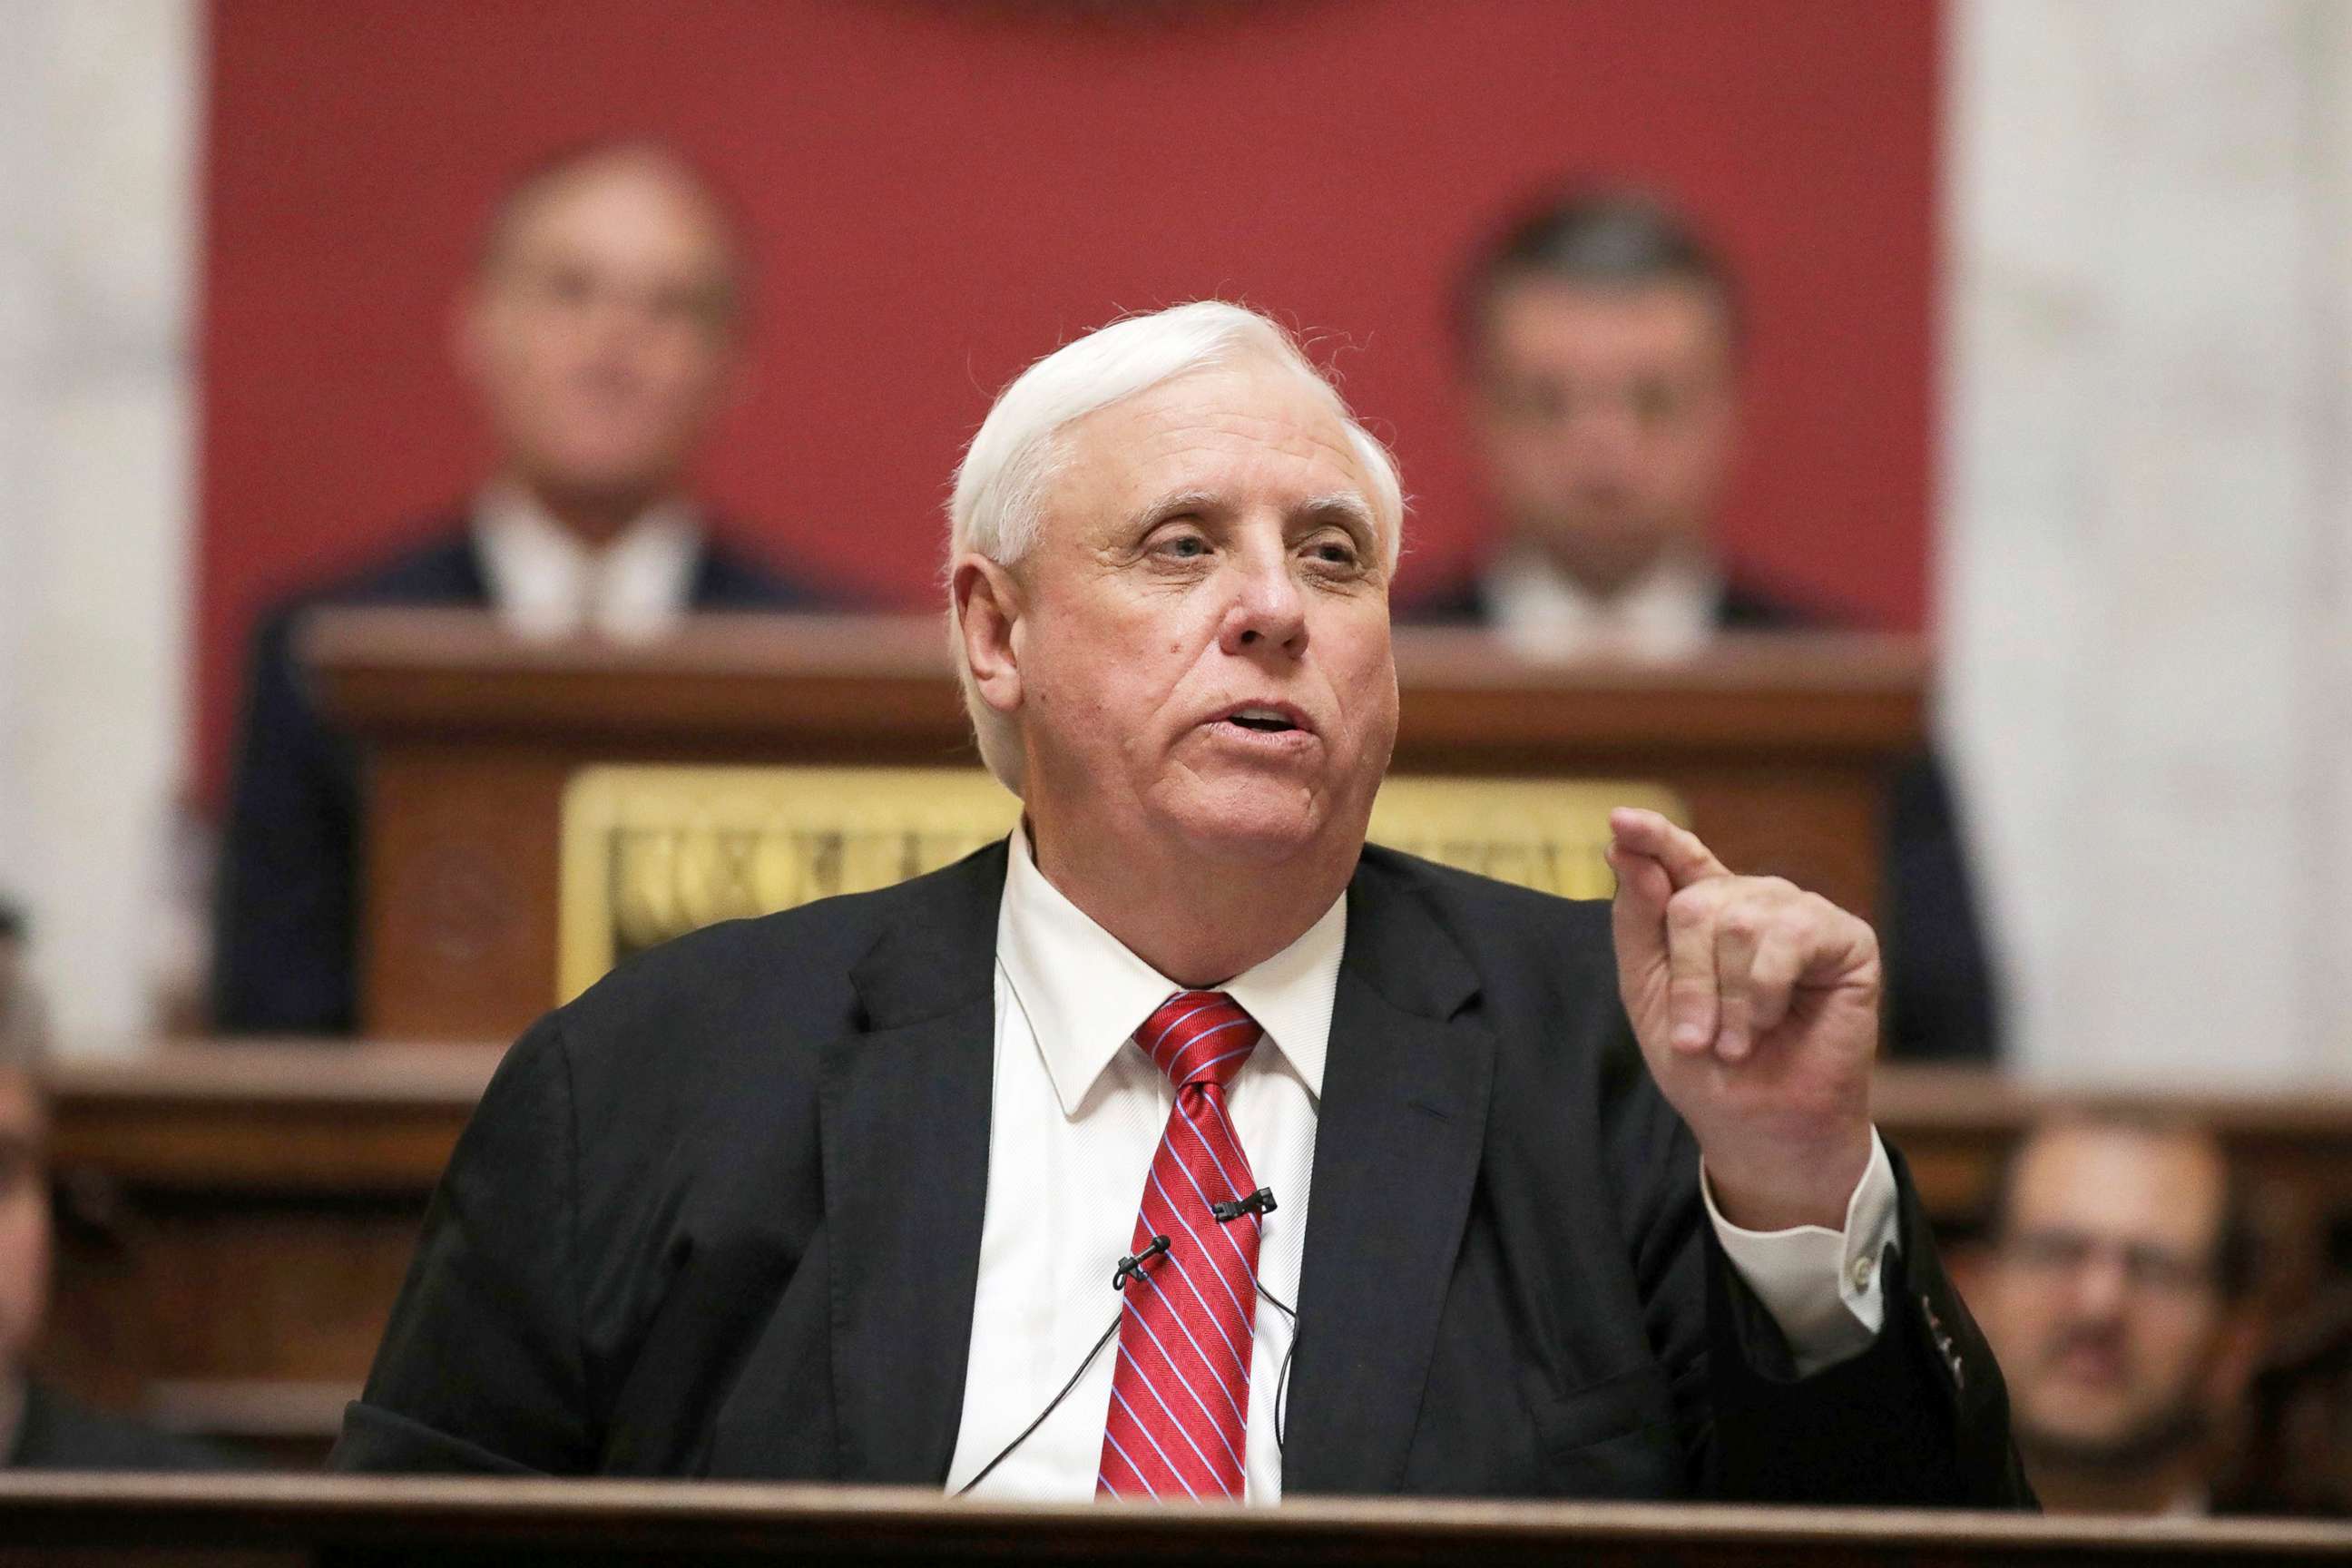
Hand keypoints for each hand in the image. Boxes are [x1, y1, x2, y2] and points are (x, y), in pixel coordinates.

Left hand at [1605, 808, 1878, 1231]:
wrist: (1760, 1126)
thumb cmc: (1706, 1065)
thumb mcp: (1650, 993)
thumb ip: (1637, 921)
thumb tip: (1624, 849)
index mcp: (1705, 910)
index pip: (1676, 858)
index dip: (1652, 837)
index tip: (1621, 821)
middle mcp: (1753, 901)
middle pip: (1695, 902)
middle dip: (1689, 980)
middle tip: (1699, 1038)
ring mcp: (1800, 914)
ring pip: (1741, 920)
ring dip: (1728, 998)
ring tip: (1736, 1041)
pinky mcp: (1846, 938)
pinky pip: (1790, 937)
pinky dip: (1765, 992)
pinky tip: (1771, 1022)